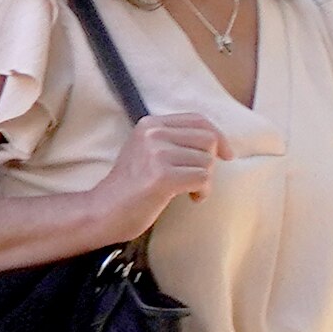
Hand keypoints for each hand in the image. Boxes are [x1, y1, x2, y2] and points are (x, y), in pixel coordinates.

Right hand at [96, 113, 230, 239]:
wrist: (105, 211)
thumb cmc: (132, 187)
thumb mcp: (148, 151)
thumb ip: (175, 140)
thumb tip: (217, 141)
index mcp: (150, 124)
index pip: (198, 120)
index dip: (218, 137)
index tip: (226, 155)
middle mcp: (153, 134)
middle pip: (208, 140)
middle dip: (210, 162)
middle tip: (196, 179)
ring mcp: (156, 154)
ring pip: (207, 161)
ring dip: (205, 181)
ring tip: (188, 191)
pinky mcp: (162, 176)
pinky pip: (203, 178)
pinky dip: (202, 192)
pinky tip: (191, 198)